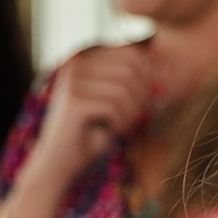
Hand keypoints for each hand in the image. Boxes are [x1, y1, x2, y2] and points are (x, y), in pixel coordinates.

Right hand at [40, 42, 160, 162]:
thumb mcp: (114, 103)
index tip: (145, 101)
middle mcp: (77, 64)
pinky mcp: (73, 101)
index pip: (131, 53)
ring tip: (122, 126)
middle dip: (141, 95)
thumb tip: (159, 65)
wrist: (59, 164)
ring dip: (131, 112)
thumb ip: (132, 82)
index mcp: (86, 60)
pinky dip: (120, 123)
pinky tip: (111, 132)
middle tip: (136, 117)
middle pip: (130, 67)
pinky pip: (113, 106)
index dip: (147, 77)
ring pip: (124, 88)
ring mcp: (73, 81)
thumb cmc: (91, 135)